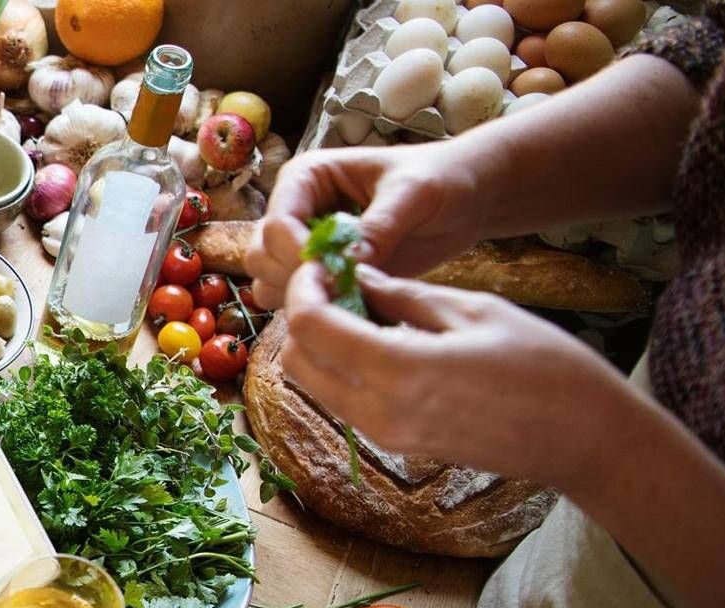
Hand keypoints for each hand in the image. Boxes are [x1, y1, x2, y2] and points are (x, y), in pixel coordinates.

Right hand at [247, 143, 491, 309]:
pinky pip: (299, 301)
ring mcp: (304, 247)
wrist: (464, 199)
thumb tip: (347, 262)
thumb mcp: (413, 193)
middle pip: (260, 256)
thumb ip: (377, 226)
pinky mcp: (322, 275)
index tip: (334, 273)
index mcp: (306, 179)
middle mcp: (295, 212)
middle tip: (344, 289)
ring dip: (303, 298)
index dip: (297, 253)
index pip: (276, 222)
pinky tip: (358, 308)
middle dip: (295, 278)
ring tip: (353, 298)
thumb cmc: (439, 178)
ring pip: (269, 283)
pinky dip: (320, 311)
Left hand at [281, 262, 626, 486]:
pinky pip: (343, 401)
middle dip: (302, 317)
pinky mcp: (395, 445)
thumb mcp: (473, 310)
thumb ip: (403, 295)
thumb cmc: (546, 367)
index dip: (304, 288)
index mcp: (398, 371)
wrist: (584, 439)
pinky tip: (377, 338)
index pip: (310, 327)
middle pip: (296, 362)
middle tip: (333, 282)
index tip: (320, 263)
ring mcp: (384, 435)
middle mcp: (378, 412)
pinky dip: (341, 367)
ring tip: (357, 306)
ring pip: (314, 385)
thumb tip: (353, 276)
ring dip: (318, 344)